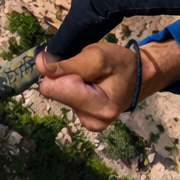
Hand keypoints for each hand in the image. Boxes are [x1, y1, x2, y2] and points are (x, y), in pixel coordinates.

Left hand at [36, 40, 179, 131]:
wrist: (139, 77)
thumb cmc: (121, 63)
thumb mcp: (97, 56)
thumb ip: (68, 64)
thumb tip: (40, 65)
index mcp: (98, 108)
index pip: (53, 89)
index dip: (56, 71)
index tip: (69, 60)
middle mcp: (91, 122)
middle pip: (55, 93)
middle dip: (64, 77)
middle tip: (84, 68)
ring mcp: (89, 123)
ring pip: (60, 95)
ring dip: (70, 82)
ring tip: (89, 75)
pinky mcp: (86, 120)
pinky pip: (67, 99)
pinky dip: (73, 88)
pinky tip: (88, 84)